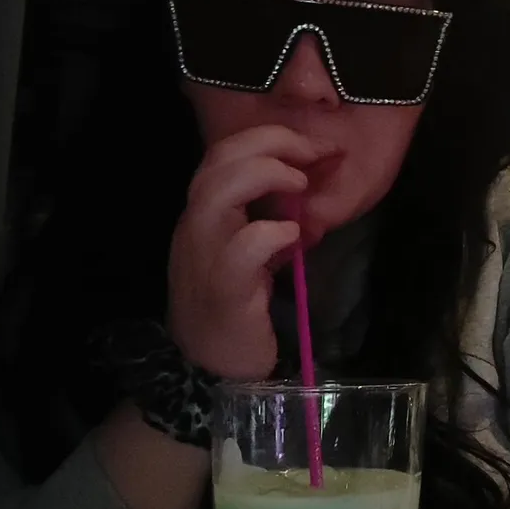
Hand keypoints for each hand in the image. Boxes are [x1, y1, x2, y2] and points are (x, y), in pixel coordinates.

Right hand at [167, 125, 330, 379]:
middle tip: (314, 154)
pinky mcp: (223, 289)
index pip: (223, 153)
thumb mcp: (253, 253)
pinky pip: (241, 248)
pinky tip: (293, 236)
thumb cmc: (237, 308)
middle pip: (219, 160)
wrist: (212, 370)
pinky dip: (270, 233)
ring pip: (218, 192)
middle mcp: (195, 228)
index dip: (269, 138)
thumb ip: (269, 217)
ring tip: (301, 185)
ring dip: (266, 175)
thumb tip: (310, 184)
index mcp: (203, 215)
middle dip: (271, 143)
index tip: (313, 145)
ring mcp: (203, 256)